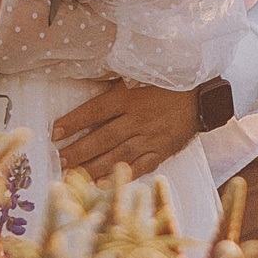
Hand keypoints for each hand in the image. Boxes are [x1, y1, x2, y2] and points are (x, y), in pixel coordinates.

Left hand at [52, 83, 199, 178]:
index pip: (95, 111)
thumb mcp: (139, 74)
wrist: (203, 95)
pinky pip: (140, 166)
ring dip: (92, 167)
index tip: (54, 133)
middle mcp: (137, 119)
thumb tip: (85, 77)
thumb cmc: (167, 81)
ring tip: (71, 175)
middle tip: (57, 161)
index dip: (74, 122)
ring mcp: (150, 137)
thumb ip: (114, 80)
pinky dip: (121, 175)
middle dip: (77, 151)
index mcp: (129, 97)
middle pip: (102, 138)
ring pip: (117, 155)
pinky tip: (103, 184)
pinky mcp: (162, 151)